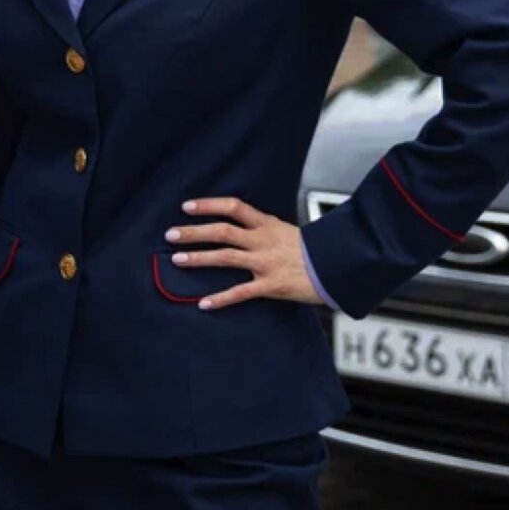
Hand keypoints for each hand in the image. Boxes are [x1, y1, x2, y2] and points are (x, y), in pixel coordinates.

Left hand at [168, 197, 322, 310]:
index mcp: (267, 224)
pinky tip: (203, 304)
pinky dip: (220, 299)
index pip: (233, 207)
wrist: (338, 267)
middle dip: (194, 232)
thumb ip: (266, 230)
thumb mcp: (288, 232)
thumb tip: (245, 228)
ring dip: (199, 258)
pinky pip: (240, 292)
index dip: (208, 205)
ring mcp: (265, 262)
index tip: (187, 207)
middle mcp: (262, 240)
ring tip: (177, 260)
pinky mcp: (270, 285)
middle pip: (222, 231)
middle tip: (171, 234)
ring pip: (225, 256)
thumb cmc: (314, 251)